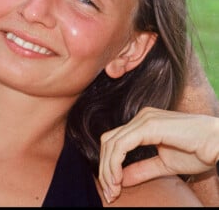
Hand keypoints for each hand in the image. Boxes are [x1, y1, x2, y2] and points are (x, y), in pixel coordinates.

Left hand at [99, 106, 218, 203]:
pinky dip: (115, 162)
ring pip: (112, 143)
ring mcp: (143, 119)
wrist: (218, 142)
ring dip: (108, 169)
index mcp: (143, 124)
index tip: (111, 188)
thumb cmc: (198, 151)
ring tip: (113, 189)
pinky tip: (118, 178)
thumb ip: (143, 168)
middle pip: (109, 142)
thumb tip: (122, 178)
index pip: (115, 142)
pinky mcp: (148, 125)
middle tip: (109, 193)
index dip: (108, 165)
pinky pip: (122, 144)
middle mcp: (140, 118)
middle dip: (104, 169)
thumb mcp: (165, 164)